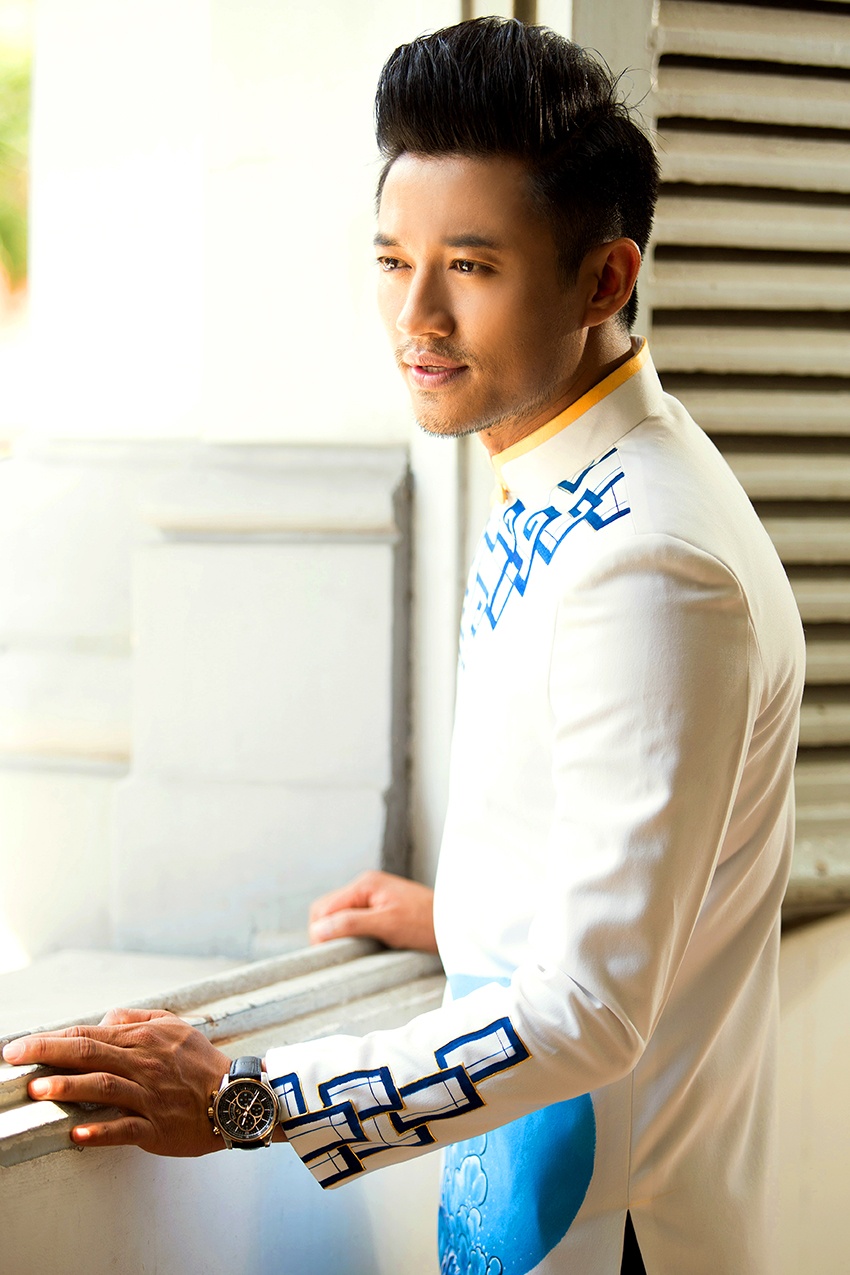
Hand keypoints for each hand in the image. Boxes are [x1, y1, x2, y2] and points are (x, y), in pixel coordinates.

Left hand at [2, 1008, 231, 1155]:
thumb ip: (138, 1018)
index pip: (89, 1034)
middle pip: (90, 1054)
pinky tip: (77, 1133)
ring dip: (69, 1088)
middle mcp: (143, 1064)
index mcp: (144, 1039)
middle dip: (48, 1053)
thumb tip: (105, 1019)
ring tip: (38, 1089)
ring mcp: (149, 1096)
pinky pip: (126, 1129)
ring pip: (105, 1087)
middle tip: (14, 1058)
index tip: (19, 1045)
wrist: (238, 1097)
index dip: (51, 1038)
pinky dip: (101, 1130)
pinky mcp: (157, 1127)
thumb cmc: (202, 1063)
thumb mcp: (176, 1027)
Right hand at [309, 870, 436, 952]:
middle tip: (339, 955)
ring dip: (340, 935)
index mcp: (364, 884)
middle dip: (328, 933)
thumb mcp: (387, 925)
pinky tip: (362, 946)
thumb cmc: (426, 924)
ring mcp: (373, 897)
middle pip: (328, 911)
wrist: (455, 925)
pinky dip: (353, 934)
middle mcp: (366, 887)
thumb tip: (319, 929)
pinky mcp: (380, 909)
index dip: (320, 932)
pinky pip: (354, 921)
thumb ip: (352, 923)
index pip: (324, 908)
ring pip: (340, 917)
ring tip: (352, 952)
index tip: (327, 954)